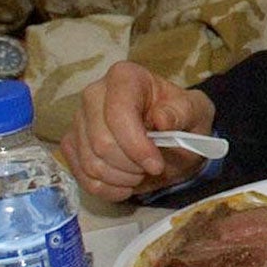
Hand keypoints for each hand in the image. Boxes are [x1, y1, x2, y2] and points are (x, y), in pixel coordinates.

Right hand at [61, 61, 216, 201]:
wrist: (172, 135)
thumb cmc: (182, 119)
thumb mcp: (195, 112)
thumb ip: (182, 112)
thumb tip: (161, 118)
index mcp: (125, 77)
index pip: (118, 113)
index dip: (137, 146)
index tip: (156, 165)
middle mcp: (94, 94)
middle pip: (101, 142)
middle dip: (130, 166)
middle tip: (152, 168)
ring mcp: (78, 120)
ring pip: (91, 163)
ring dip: (121, 179)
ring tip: (141, 174)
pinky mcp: (72, 144)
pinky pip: (81, 175)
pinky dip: (106, 189)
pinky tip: (125, 185)